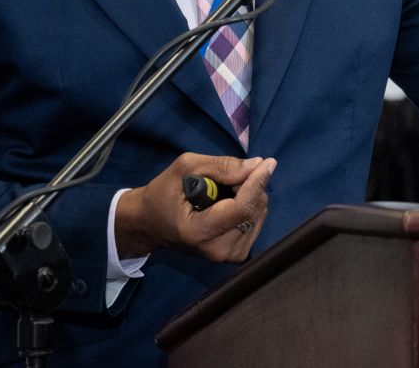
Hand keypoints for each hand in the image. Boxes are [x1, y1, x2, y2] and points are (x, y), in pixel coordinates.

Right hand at [115, 153, 276, 262]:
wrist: (150, 225)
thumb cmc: (163, 194)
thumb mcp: (184, 169)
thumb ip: (220, 166)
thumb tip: (256, 165)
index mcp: (199, 231)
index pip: (241, 208)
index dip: (257, 183)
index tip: (268, 162)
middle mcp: (217, 250)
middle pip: (254, 210)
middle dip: (249, 185)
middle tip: (227, 177)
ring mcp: (228, 256)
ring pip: (259, 215)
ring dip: (249, 195)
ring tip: (222, 193)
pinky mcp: (236, 255)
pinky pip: (256, 222)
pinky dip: (249, 206)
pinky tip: (228, 204)